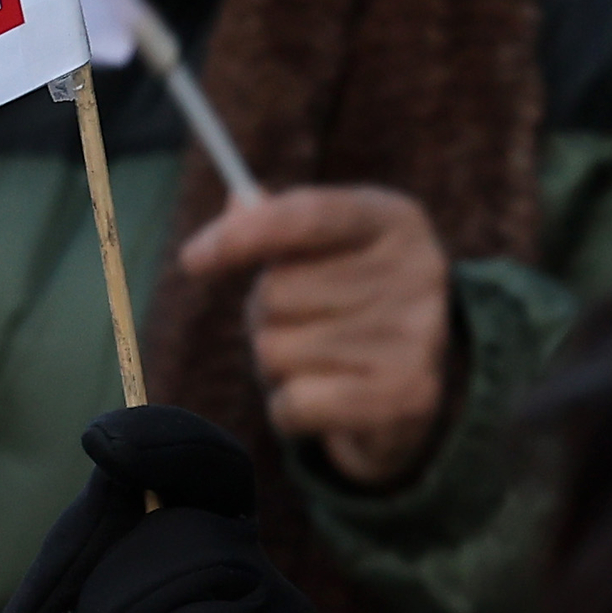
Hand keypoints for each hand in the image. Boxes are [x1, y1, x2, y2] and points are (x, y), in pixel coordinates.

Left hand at [172, 188, 454, 489]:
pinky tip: (326, 402)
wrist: (404, 386)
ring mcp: (420, 336)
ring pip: (277, 350)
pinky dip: (290, 409)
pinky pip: (295, 402)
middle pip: (278, 291)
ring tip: (320, 362)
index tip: (192, 260)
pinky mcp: (408, 397)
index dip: (240, 236)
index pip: (306, 215)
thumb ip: (271, 223)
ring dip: (277, 365)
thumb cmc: (341, 303)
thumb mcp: (314, 250)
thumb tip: (237, 203)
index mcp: (393, 219)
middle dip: (267, 316)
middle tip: (302, 324)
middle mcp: (418, 271)